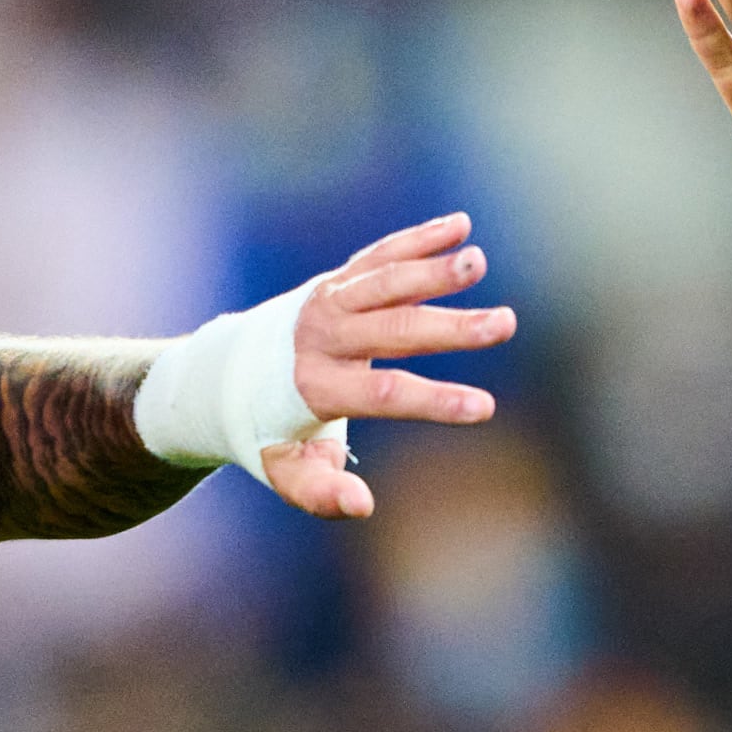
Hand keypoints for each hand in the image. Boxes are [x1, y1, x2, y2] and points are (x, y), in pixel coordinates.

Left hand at [256, 213, 513, 521]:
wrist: (226, 372)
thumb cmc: (269, 430)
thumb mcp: (286, 470)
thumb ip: (321, 492)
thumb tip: (362, 507)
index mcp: (315, 386)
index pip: (383, 393)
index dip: (435, 400)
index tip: (485, 407)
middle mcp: (322, 336)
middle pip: (394, 329)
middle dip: (452, 328)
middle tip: (506, 324)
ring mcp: (329, 301)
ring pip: (386, 281)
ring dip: (434, 270)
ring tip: (478, 262)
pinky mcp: (338, 279)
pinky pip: (380, 255)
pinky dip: (418, 239)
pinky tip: (461, 225)